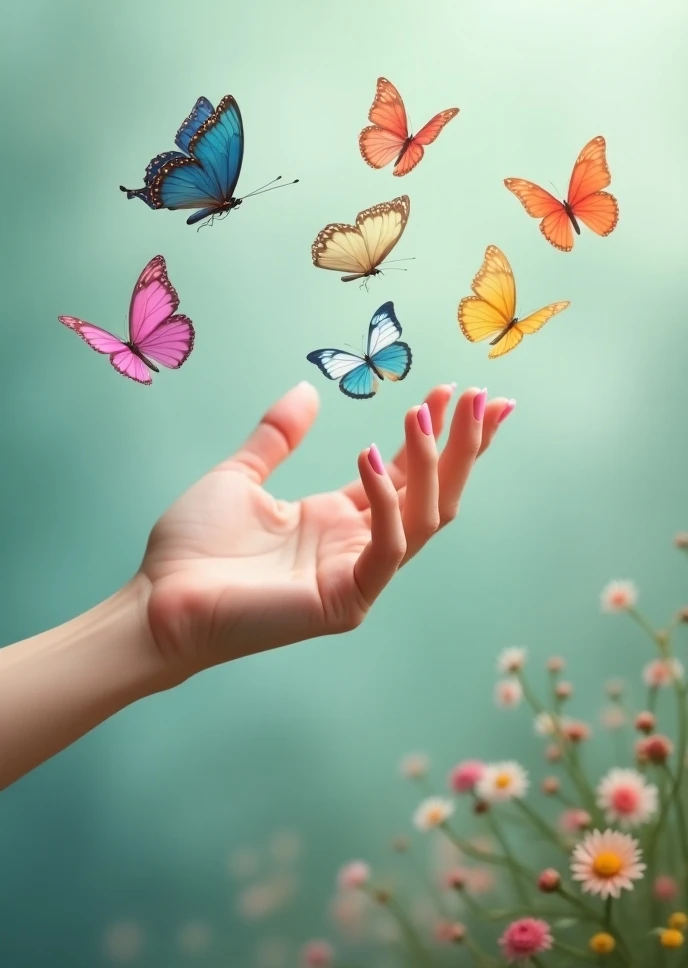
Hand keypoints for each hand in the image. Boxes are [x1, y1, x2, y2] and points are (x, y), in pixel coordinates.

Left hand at [141, 382, 513, 679]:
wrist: (157, 603)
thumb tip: (308, 389)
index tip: (454, 391)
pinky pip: (388, 549)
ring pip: (424, 519)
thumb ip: (277, 436)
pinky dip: (386, 503)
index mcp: (337, 520)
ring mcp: (356, 576)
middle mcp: (356, 546)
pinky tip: (370, 457)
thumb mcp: (240, 476)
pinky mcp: (346, 600)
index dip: (433, 434)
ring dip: (434, 464)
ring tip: (426, 411)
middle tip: (486, 399)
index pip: (404, 474)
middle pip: (432, 494)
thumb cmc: (193, 548)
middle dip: (462, 447)